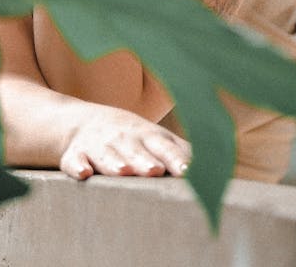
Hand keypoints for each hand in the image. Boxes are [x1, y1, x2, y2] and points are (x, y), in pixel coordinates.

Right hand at [59, 106, 190, 180]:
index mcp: (147, 136)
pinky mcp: (75, 154)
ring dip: (114, 162)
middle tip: (154, 171)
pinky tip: (83, 172)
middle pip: (135, 150)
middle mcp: (124, 139)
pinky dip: (77, 165)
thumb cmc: (131, 137)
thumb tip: (221, 169)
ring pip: (107, 154)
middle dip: (144, 160)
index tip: (187, 172)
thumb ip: (183, 152)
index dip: (175, 158)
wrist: (81, 122)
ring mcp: (99, 145)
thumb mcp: (156, 138)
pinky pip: (74, 160)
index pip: (164, 146)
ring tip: (123, 172)